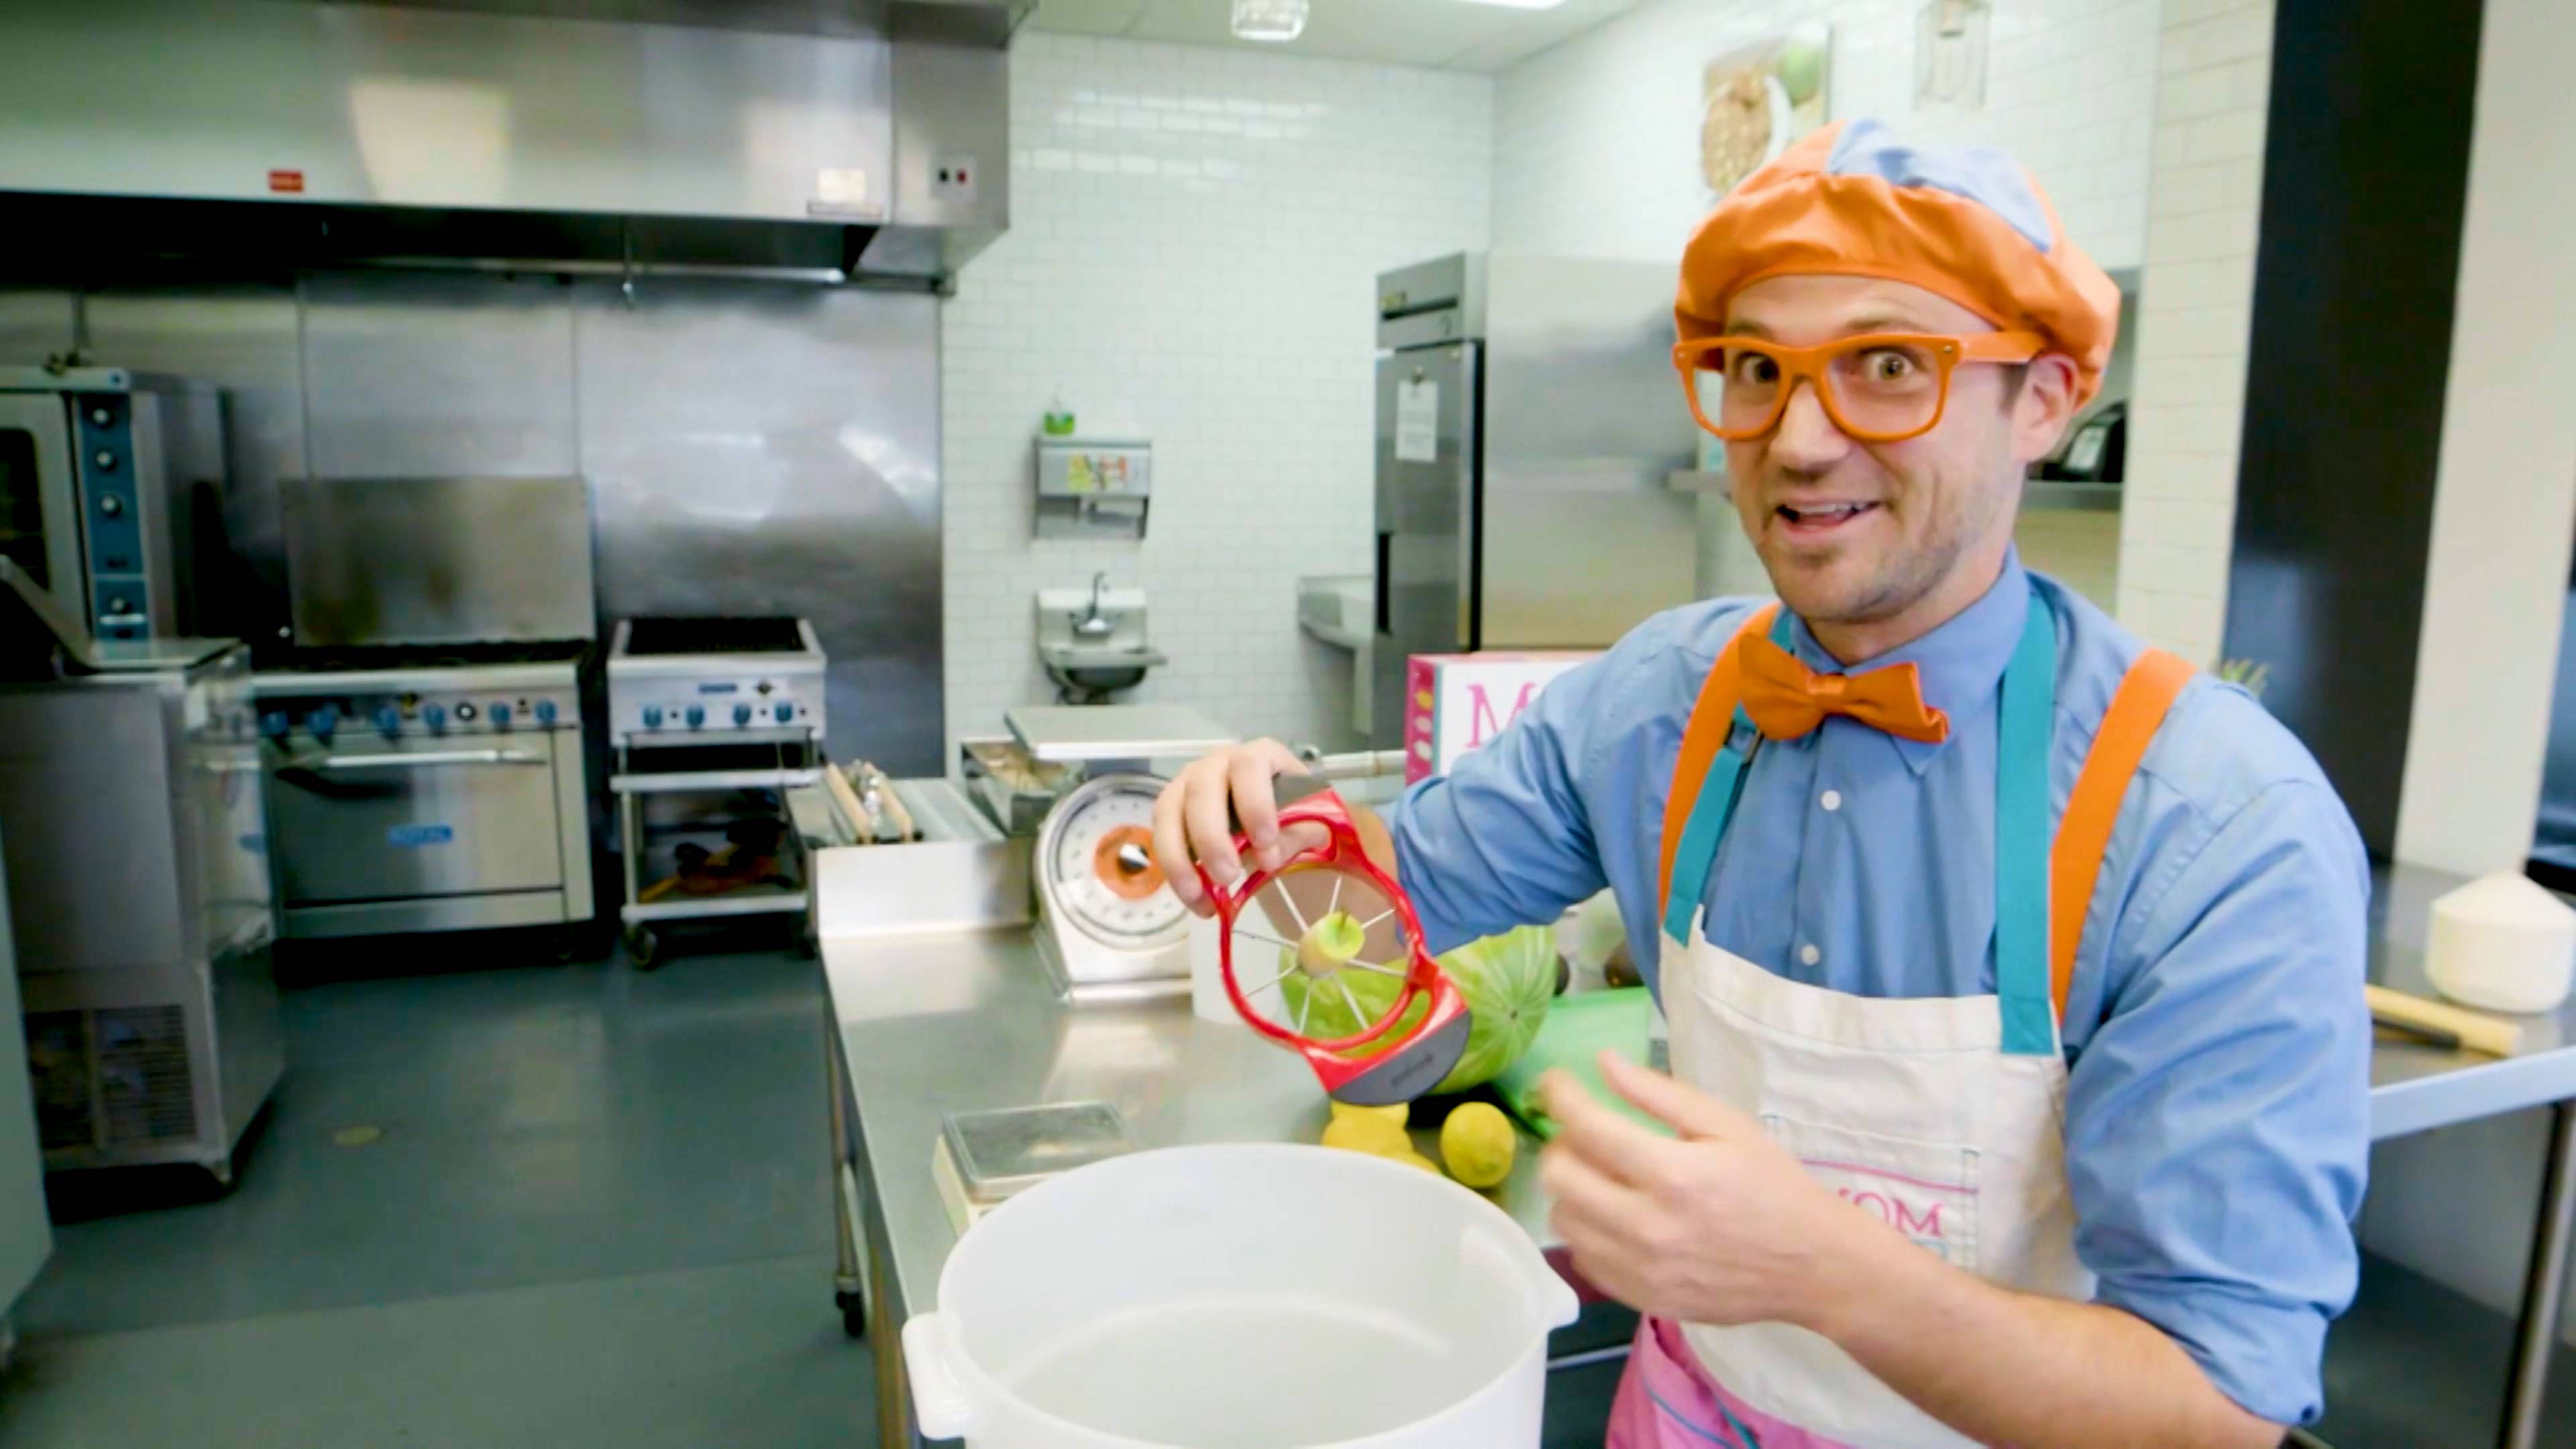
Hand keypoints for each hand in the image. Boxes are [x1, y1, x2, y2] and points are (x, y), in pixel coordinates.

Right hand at [1150, 739, 1330, 914]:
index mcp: (1257, 755)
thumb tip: (1266, 857)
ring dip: (1180, 858)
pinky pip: (1161, 838)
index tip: (1265, 842)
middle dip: (1212, 837)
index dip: (1254, 803)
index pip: (1249, 767)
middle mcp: (1215, 764)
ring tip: (1201, 897)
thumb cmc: (1294, 814)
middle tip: (1228, 877)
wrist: (1275, 820)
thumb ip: (1293, 836)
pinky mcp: (1170, 812)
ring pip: (1168, 813)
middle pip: (1201, 790)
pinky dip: (1175, 872)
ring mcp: (1187, 785)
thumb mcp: (1308, 823)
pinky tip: (1195, 898)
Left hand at [1539, 1052, 1878, 1330]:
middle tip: (1583, 1133)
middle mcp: (1648, 1227)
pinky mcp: (1641, 1299)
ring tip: (1599, 1175)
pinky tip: (1613, 1216)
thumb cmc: (1772, 1185)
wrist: (1812, 1266)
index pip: (1586, 1128)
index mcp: (1673, 1175)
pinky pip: (1583, 1260)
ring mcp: (1641, 1270)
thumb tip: (1602, 1063)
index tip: (1556, 1083)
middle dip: (1561, 1143)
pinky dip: (1587, 1231)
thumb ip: (1658, 1093)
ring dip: (1569, 1188)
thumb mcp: (1726, 1124)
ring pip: (1564, 1221)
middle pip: (1560, 1177)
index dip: (1561, 1096)